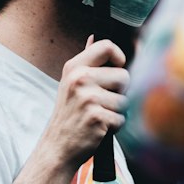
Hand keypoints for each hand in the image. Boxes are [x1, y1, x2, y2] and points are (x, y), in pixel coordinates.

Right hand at [44, 37, 128, 173]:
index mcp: (74, 67)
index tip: (117, 68)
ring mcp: (88, 98)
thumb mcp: (71, 82)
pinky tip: (100, 128)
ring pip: (125, 100)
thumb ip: (87, 62)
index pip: (106, 46)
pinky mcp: (97, 117)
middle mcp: (80, 79)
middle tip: (104, 102)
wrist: (58, 146)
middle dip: (120, 92)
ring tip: (100, 116)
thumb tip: (94, 37)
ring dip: (117, 112)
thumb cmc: (70, 114)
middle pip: (124, 76)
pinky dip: (115, 126)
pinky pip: (122, 118)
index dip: (119, 57)